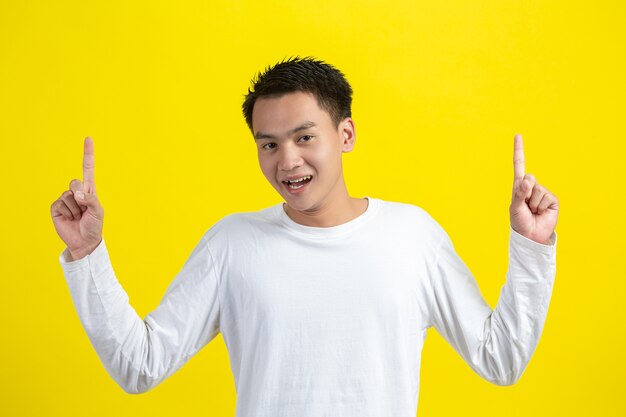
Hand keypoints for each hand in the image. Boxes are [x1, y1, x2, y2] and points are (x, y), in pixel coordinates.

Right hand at [51, 137, 104, 259]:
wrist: (84, 241)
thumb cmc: (94, 226)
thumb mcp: (98, 212)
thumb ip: (90, 200)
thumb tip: (76, 193)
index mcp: (89, 189)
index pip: (87, 168)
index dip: (87, 154)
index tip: (88, 138)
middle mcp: (76, 191)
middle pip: (75, 182)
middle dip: (80, 195)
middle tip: (84, 208)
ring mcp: (66, 199)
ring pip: (68, 195)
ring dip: (75, 208)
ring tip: (78, 216)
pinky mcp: (56, 207)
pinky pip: (61, 204)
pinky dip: (67, 212)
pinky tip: (70, 218)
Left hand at [509, 134, 558, 244]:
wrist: (531, 236)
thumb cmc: (520, 222)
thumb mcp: (515, 207)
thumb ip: (520, 193)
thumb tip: (528, 180)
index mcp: (519, 186)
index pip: (519, 165)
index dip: (519, 150)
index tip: (518, 135)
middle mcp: (531, 187)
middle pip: (529, 178)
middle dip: (526, 193)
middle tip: (526, 206)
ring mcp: (542, 192)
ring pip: (538, 189)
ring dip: (533, 203)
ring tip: (533, 211)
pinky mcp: (552, 200)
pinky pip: (546, 197)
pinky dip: (541, 206)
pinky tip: (541, 212)